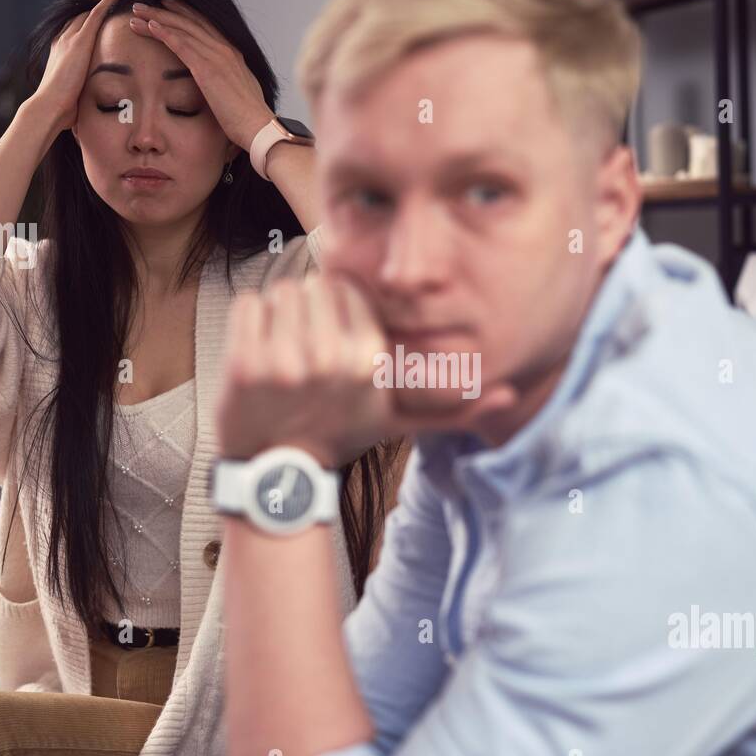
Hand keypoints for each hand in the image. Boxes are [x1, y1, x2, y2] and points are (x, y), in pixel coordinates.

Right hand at [32, 0, 126, 132]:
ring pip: (89, 10)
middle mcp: (63, 40)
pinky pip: (97, 13)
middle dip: (94, 4)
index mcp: (60, 52)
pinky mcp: (80, 40)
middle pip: (81, 15)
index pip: (75, 30)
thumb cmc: (59, 110)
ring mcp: (70, 38)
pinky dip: (108, 1)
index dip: (86, 20)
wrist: (49, 107)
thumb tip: (82, 111)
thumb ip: (78, 94)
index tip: (97, 14)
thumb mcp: (71, 97)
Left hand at [129, 0, 273, 150]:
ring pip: (181, 29)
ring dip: (157, 18)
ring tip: (137, 12)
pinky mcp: (206, 69)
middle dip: (165, 10)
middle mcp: (224, 49)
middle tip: (144, 4)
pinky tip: (149, 25)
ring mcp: (216, 56)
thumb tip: (220, 86)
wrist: (258, 128)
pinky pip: (181, 45)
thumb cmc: (248, 119)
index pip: (204, 26)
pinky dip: (164, 33)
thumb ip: (227, 82)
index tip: (167, 5)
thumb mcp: (238, 93)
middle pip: (190, 22)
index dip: (184, 13)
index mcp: (232, 54)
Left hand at [215, 274, 516, 467]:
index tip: (336, 337)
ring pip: (285, 290)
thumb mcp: (399, 421)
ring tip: (288, 350)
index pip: (353, 290)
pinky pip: (251, 303)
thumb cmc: (340, 434)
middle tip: (309, 346)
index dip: (342, 308)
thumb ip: (454, 405)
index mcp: (370, 363)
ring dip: (283, 313)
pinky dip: (252, 320)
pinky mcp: (245, 364)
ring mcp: (285, 363)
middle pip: (317, 285)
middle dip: (313, 308)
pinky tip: (263, 351)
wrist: (278, 470)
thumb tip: (510, 395)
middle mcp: (331, 360)